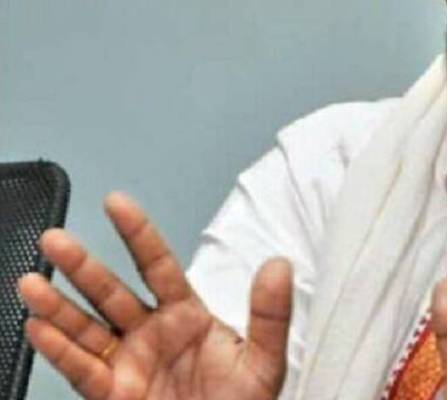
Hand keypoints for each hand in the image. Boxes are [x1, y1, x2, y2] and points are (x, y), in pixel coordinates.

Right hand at [17, 192, 292, 399]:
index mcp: (187, 316)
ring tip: (31, 282)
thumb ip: (270, 314)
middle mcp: (152, 334)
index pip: (158, 266)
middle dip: (83, 265)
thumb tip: (279, 266)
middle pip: (111, 292)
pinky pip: (81, 370)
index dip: (137, 233)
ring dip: (58, 306)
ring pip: (87, 328)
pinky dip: (58, 351)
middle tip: (56, 239)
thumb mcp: (265, 360)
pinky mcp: (113, 395)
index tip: (116, 202)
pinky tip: (39, 329)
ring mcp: (129, 363)